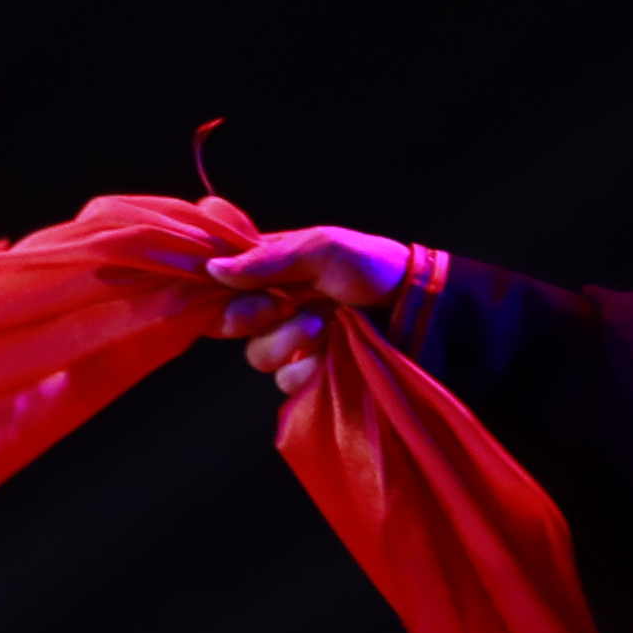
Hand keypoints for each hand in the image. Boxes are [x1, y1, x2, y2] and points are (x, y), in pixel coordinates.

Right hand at [198, 223, 433, 396]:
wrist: (420, 309)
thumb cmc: (374, 268)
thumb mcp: (321, 249)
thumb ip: (267, 261)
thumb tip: (211, 270)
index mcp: (276, 273)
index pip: (226, 287)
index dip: (222, 293)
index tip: (234, 290)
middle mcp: (281, 309)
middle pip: (235, 326)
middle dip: (254, 317)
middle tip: (281, 306)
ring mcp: (299, 346)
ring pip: (260, 357)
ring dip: (288, 341)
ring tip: (323, 325)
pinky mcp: (318, 377)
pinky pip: (291, 384)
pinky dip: (310, 368)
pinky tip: (334, 353)